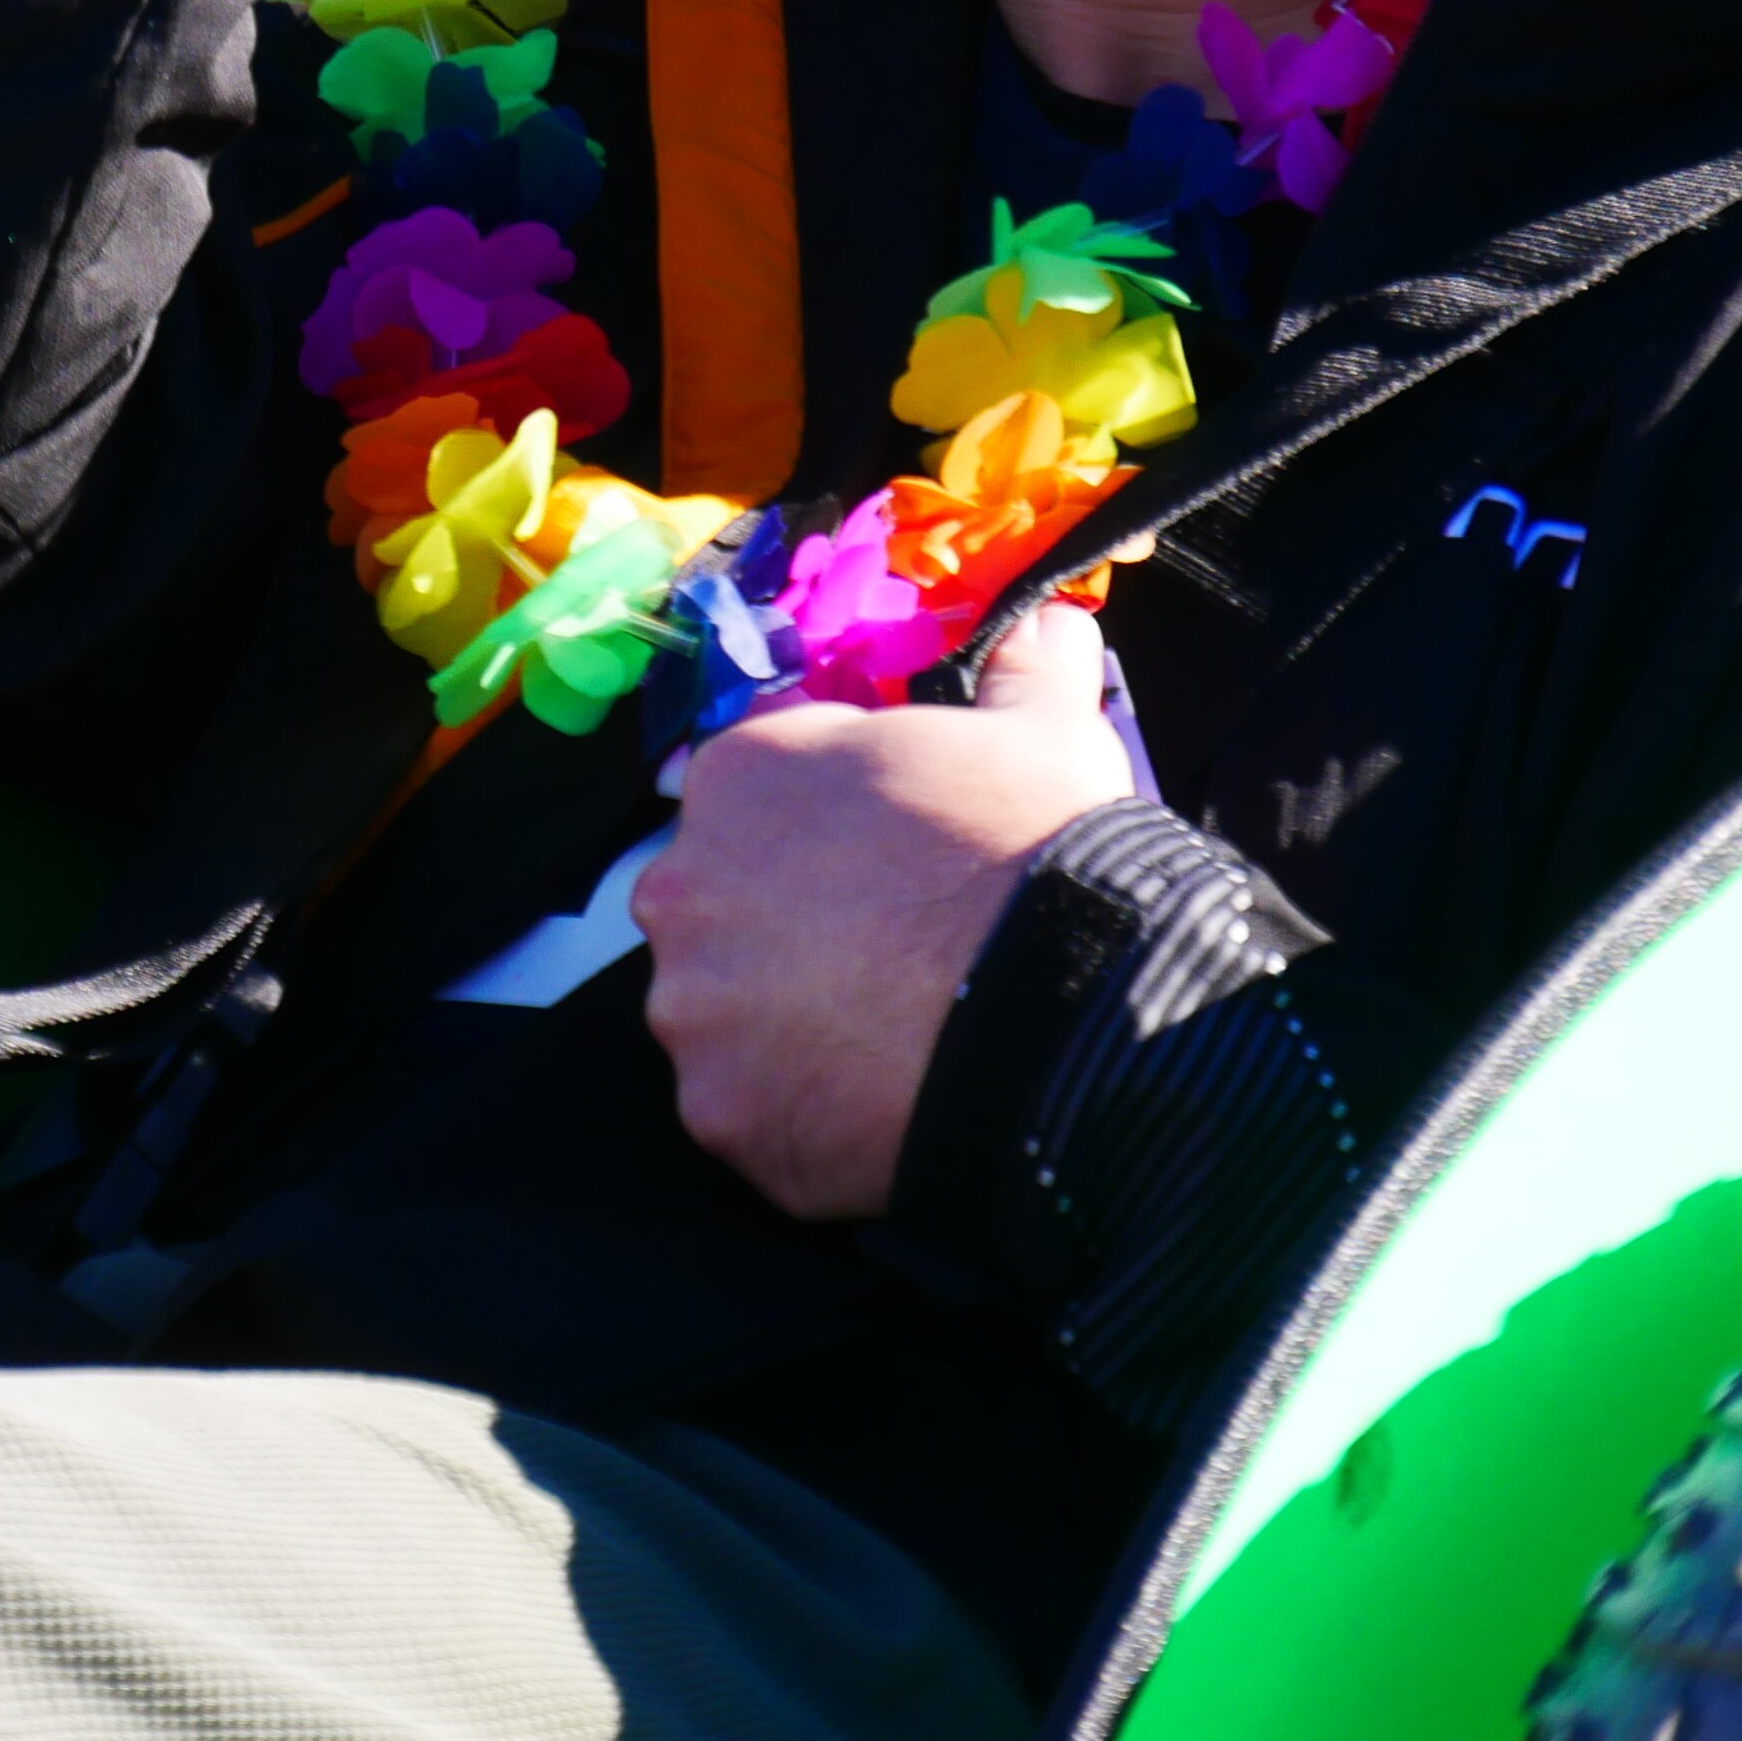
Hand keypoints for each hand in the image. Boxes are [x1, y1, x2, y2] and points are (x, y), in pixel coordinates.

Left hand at [636, 603, 1136, 1220]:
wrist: (1058, 1009)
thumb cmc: (1035, 851)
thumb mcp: (1045, 734)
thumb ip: (1027, 672)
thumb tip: (1051, 626)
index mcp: (739, 775)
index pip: (756, 791)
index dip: (829, 825)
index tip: (888, 858)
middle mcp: (683, 886)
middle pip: (725, 905)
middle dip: (790, 928)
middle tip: (886, 954)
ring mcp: (693, 1009)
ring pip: (727, 1014)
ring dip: (786, 1023)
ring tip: (886, 1036)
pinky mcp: (720, 1114)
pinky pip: (753, 1110)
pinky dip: (801, 1112)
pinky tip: (875, 1104)